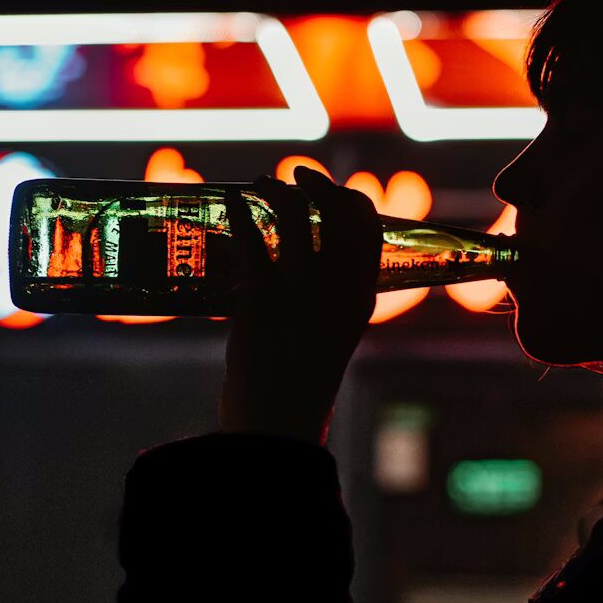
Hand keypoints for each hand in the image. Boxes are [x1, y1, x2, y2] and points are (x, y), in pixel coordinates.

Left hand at [218, 167, 381, 446]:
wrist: (276, 425)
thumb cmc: (300, 386)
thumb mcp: (331, 339)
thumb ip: (329, 303)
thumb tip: (307, 270)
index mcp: (360, 299)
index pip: (369, 229)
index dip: (349, 200)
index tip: (329, 191)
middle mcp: (338, 288)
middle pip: (338, 211)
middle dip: (317, 184)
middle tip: (295, 177)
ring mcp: (301, 290)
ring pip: (295, 215)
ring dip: (276, 190)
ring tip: (260, 186)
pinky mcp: (261, 296)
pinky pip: (252, 236)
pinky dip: (241, 211)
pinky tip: (234, 202)